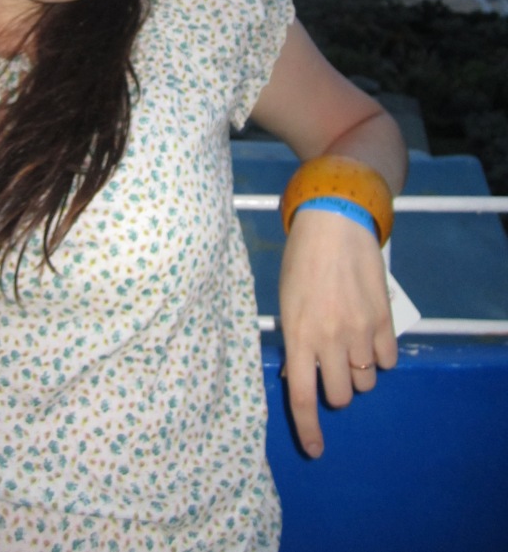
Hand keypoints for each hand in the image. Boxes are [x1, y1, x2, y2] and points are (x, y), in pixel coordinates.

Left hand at [278, 209, 396, 457]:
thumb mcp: (285, 300)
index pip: (303, 398)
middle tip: (329, 367)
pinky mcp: (384, 319)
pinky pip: (388, 360)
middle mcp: (330, 339)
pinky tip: (369, 336)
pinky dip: (379, 357)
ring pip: (365, 382)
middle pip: (340, 395)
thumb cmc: (300, 260)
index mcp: (298, 335)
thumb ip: (293, 340)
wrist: (334, 223)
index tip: (315, 449)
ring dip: (357, 373)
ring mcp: (360, 330)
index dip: (308, 430)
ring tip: (349, 346)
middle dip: (334, 389)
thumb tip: (297, 375)